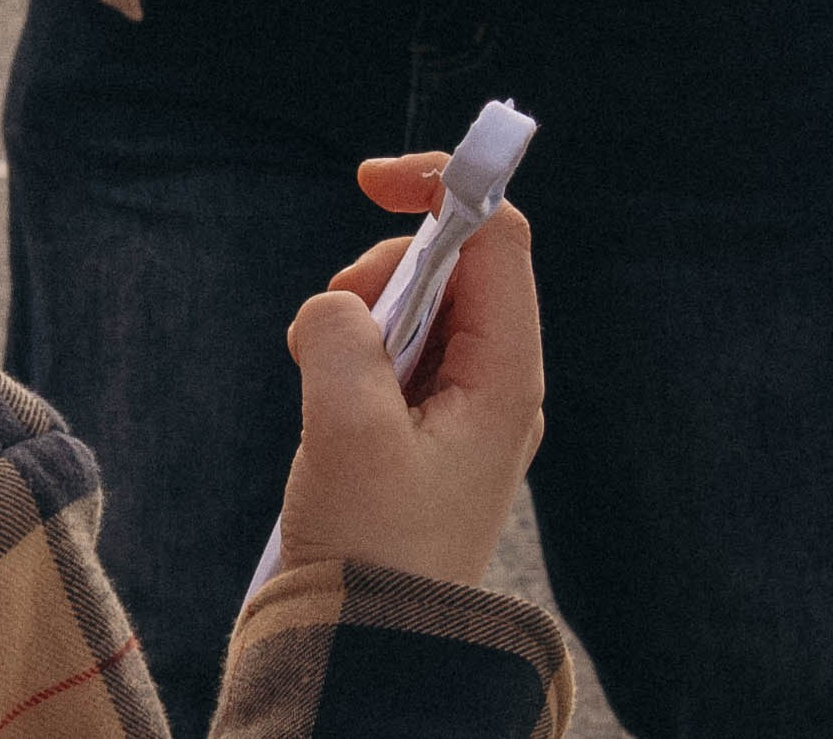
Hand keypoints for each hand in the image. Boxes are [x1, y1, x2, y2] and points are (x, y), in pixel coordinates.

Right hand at [277, 150, 544, 588]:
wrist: (369, 651)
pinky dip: (350, 353)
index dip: (443, 189)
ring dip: (360, 316)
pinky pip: (390, 352)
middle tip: (336, 317)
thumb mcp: (348, 431)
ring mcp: (460, 409)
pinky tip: (329, 401)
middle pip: (451, 264)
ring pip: (414, 307)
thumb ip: (341, 334)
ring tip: (327, 380)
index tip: (370, 181)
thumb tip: (335, 306)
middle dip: (383, 267)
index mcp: (505, 378)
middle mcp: (496, 384)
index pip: (499, 238)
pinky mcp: (423, 430)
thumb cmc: (373, 554)